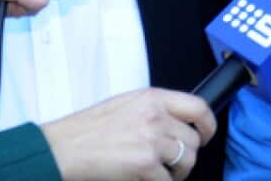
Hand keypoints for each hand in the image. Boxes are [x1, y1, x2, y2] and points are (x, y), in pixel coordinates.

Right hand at [41, 88, 215, 180]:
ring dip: (177, 173)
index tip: (206, 135)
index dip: (208, 125)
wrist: (62, 148)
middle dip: (186, 156)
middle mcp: (156, 116)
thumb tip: (177, 124)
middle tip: (172, 164)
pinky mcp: (145, 164)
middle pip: (193, 140)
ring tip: (160, 174)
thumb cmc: (87, 129)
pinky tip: (147, 180)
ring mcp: (152, 140)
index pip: (198, 107)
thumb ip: (154, 109)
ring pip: (186, 161)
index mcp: (152, 98)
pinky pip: (168, 180)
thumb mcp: (125, 104)